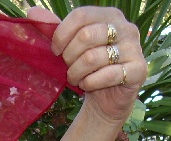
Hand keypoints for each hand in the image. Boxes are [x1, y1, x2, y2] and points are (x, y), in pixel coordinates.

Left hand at [28, 6, 145, 123]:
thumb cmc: (86, 68)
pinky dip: (90, 83)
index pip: (80, 15)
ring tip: (76, 79)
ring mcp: (135, 48)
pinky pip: (107, 75)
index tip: (55, 51)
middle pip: (86, 36)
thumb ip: (53, 28)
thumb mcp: (69, 46)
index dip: (61, 35)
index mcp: (109, 15)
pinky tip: (87, 85)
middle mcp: (126, 27)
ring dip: (77, 73)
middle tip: (68, 68)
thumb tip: (32, 12)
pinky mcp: (139, 70)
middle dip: (69, 57)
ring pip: (93, 58)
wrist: (106, 98)